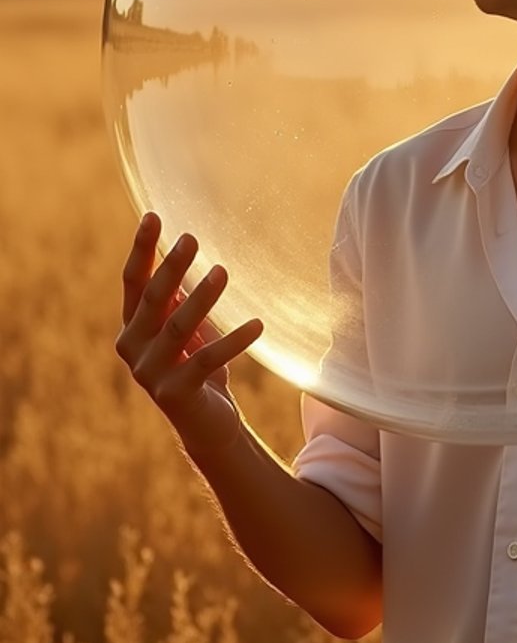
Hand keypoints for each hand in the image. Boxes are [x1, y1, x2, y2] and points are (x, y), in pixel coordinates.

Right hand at [116, 212, 263, 456]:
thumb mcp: (185, 329)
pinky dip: (233, 340)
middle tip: (192, 238)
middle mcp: (133, 348)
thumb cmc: (197, 368)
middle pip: (153, 300)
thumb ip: (176, 300)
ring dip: (201, 299)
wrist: (207, 426)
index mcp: (132, 327)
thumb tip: (181, 253)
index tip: (154, 216)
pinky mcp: (175, 394)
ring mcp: (150, 373)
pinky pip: (208, 360)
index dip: (142, 249)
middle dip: (171, 267)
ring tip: (222, 271)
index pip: (134, 281)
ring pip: (178, 328)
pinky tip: (258, 323)